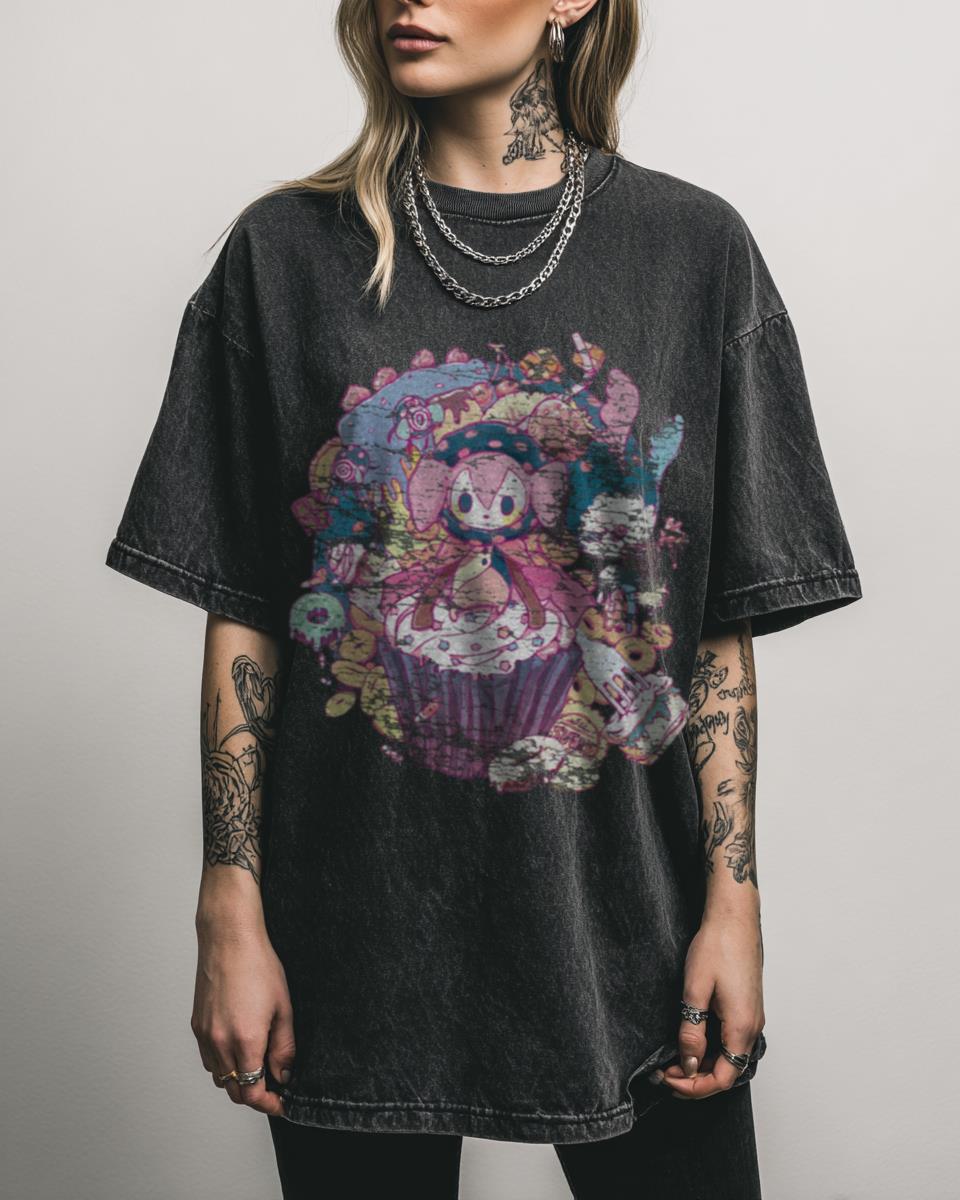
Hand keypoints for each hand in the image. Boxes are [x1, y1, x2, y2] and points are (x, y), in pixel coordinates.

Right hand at [191, 916, 295, 1116]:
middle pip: (234, 1091)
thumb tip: (284, 1074)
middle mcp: (220, 1043)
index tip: (281, 1103)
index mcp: (245, 1040)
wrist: (229, 939)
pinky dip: (223, 1065)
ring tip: (258, 1066)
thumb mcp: (283, 1007)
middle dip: (255, 1096)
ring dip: (238, 1081)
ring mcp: (205, 1035)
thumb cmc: (258, 966)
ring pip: (219, 1077)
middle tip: (274, 1088)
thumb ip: (284, 1047)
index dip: (268, 1104)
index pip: (252, 1092)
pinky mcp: (196, 1026)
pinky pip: (208, 1059)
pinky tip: (238, 1050)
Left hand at [659, 909, 764, 1099]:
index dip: (694, 1087)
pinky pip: (731, 1041)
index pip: (722, 1078)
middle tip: (664, 1072)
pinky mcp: (747, 1008)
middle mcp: (753, 1027)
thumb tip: (689, 1064)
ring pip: (729, 1057)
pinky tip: (691, 1041)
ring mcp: (752, 1017)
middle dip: (695, 1079)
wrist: (734, 918)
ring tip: (673, 1059)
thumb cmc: (717, 946)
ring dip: (703, 1064)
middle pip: (727, 1072)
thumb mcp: (695, 990)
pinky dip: (711, 1049)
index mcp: (742, 1027)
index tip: (667, 1079)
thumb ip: (692, 1031)